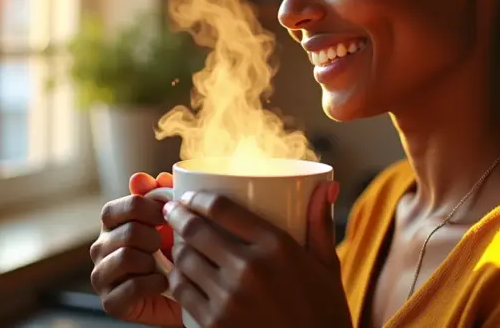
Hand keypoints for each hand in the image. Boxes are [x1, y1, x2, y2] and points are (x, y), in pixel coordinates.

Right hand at [90, 172, 180, 326]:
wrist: (186, 292)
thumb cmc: (175, 251)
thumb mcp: (172, 219)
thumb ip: (162, 195)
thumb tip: (151, 177)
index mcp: (111, 224)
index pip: (115, 208)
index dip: (146, 209)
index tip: (167, 215)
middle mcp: (100, 248)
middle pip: (127, 232)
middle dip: (156, 238)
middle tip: (166, 245)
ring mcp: (101, 275)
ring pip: (126, 257)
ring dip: (153, 261)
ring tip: (163, 265)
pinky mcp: (110, 301)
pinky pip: (132, 286)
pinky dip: (154, 284)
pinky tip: (163, 283)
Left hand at [162, 181, 352, 327]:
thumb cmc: (324, 314)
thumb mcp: (328, 266)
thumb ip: (321, 223)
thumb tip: (328, 185)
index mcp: (277, 247)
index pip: (222, 208)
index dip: (198, 197)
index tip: (191, 196)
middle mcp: (250, 269)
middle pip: (196, 230)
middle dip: (177, 216)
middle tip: (172, 212)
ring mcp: (229, 299)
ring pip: (184, 261)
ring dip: (175, 247)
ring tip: (175, 242)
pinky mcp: (215, 325)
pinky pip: (183, 292)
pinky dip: (177, 279)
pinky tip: (180, 274)